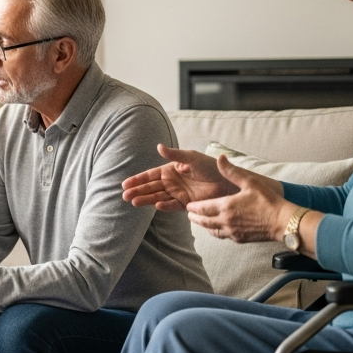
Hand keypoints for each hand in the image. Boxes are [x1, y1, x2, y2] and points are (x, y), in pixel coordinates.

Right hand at [122, 144, 240, 211]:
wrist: (228, 181)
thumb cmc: (211, 166)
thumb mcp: (191, 157)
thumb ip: (174, 154)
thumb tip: (158, 146)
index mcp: (171, 169)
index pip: (150, 175)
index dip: (138, 179)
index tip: (125, 184)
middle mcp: (171, 182)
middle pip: (150, 187)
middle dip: (137, 191)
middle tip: (124, 196)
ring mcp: (177, 193)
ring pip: (158, 197)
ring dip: (146, 200)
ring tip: (134, 202)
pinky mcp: (186, 203)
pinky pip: (172, 205)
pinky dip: (164, 206)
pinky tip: (156, 205)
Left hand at [185, 154, 295, 242]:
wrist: (283, 222)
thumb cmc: (268, 201)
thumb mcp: (249, 182)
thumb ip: (231, 171)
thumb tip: (220, 158)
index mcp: (226, 206)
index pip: (202, 208)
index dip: (193, 208)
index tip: (188, 206)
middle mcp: (226, 221)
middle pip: (204, 221)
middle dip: (195, 218)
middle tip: (190, 215)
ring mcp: (232, 232)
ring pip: (212, 230)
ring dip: (204, 226)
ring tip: (201, 222)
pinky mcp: (240, 239)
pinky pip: (223, 236)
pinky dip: (216, 232)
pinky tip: (217, 229)